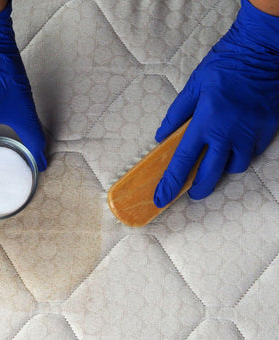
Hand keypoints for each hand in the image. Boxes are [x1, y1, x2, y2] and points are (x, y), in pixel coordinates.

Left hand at [154, 0, 278, 207]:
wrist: (260, 51)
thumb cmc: (223, 66)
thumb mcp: (192, 87)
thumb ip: (176, 115)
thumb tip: (161, 136)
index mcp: (205, 122)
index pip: (183, 161)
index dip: (171, 182)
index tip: (161, 199)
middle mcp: (228, 133)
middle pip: (211, 174)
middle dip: (198, 188)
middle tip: (191, 193)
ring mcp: (251, 133)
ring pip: (235, 166)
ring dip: (222, 169)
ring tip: (214, 164)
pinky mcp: (268, 130)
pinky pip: (253, 153)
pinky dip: (241, 154)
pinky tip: (234, 147)